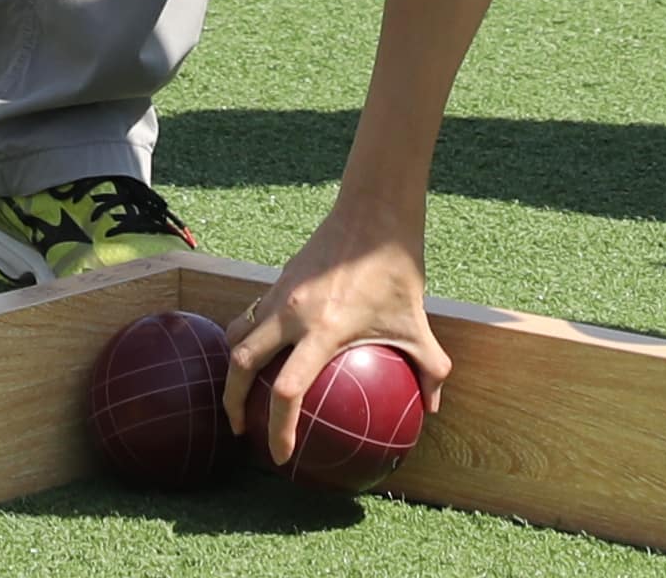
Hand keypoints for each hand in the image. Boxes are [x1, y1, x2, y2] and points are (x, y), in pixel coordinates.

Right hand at [222, 195, 451, 466]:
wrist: (374, 209)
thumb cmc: (397, 267)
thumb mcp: (417, 322)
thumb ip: (429, 367)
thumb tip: (433, 408)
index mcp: (323, 330)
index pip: (287, 391)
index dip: (279, 428)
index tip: (281, 456)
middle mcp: (291, 313)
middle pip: (240, 364)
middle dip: (231, 402)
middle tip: (240, 429)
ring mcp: (279, 293)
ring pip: (238, 335)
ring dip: (233, 366)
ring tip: (240, 391)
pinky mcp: (278, 278)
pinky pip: (252, 314)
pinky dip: (248, 337)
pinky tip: (266, 350)